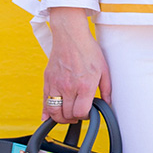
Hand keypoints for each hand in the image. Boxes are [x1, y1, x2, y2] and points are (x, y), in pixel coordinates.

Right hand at [44, 7, 111, 123]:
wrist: (70, 35)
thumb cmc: (88, 50)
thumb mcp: (104, 69)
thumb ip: (106, 90)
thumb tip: (107, 104)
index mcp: (84, 85)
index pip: (81, 112)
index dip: (85, 116)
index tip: (87, 112)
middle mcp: (69, 87)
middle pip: (67, 115)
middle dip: (74, 118)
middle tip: (78, 114)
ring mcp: (56, 84)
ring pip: (54, 111)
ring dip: (60, 118)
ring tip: (67, 115)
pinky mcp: (47, 80)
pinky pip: (44, 101)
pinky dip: (46, 112)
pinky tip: (48, 116)